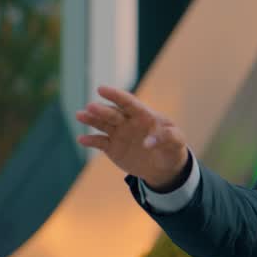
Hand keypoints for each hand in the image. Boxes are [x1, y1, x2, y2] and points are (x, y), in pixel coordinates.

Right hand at [75, 86, 189, 189]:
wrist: (164, 167)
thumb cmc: (172, 149)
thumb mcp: (177, 143)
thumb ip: (167, 138)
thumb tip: (149, 142)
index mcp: (144, 116)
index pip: (129, 102)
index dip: (116, 95)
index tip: (102, 89)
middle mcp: (128, 122)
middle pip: (112, 113)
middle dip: (101, 110)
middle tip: (90, 107)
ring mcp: (118, 133)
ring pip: (102, 124)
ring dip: (91, 119)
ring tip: (80, 115)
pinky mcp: (111, 147)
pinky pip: (99, 142)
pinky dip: (90, 140)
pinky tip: (82, 139)